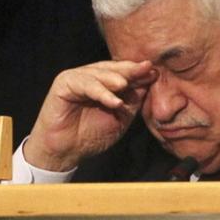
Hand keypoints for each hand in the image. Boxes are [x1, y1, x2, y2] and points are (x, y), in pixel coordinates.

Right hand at [25, 60, 156, 170]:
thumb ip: (133, 99)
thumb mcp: (121, 117)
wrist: (66, 151)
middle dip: (130, 70)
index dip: (138, 72)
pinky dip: (100, 92)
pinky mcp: (64, 84)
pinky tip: (114, 101)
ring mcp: (76, 78)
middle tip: (146, 69)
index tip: (155, 72)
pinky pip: (85, 84)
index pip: (123, 72)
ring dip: (114, 78)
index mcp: (103, 82)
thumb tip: (151, 79)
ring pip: (98, 74)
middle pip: (112, 68)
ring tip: (126, 85)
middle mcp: (90, 76)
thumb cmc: (91, 135)